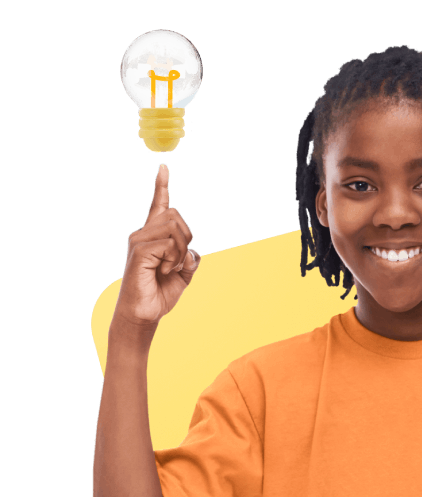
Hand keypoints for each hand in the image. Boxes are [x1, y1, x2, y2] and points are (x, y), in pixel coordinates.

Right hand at [114, 164, 200, 327]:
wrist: (145, 314)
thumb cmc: (160, 294)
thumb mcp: (183, 273)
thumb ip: (190, 258)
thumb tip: (194, 250)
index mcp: (153, 237)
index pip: (159, 206)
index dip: (162, 187)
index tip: (164, 167)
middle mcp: (143, 234)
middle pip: (175, 216)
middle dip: (187, 239)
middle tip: (180, 262)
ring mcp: (139, 241)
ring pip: (174, 229)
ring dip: (182, 251)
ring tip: (172, 268)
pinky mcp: (139, 251)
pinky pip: (169, 244)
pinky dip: (175, 259)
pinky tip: (165, 270)